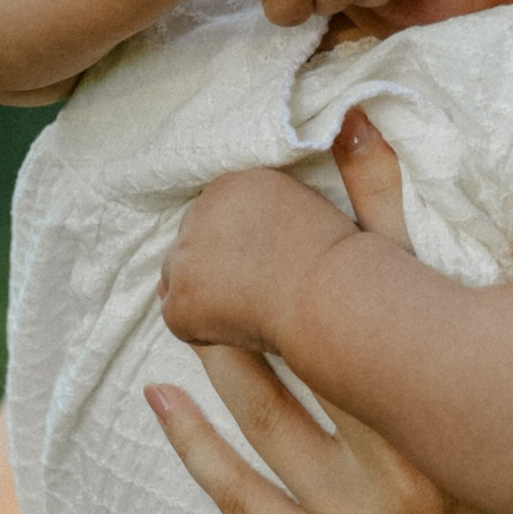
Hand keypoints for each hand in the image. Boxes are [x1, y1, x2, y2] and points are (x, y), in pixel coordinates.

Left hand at [156, 103, 512, 513]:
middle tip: (239, 193)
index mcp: (483, 417)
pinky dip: (195, 442)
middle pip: (325, 325)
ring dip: (227, 334)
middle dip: (281, 254)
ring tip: (195, 277)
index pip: (417, 275)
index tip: (343, 128)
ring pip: (267, 401)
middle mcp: (412, 457)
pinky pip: (242, 496)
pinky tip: (161, 395)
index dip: (377, 193)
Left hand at [160, 165, 349, 356]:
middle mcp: (198, 213)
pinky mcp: (179, 302)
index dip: (233, 244)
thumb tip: (256, 220)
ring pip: (180, 279)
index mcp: (229, 186)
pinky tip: (239, 327)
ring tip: (247, 308)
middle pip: (191, 244)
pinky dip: (203, 327)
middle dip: (213, 266)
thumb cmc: (334, 256)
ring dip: (203, 294)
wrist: (331, 293)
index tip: (258, 262)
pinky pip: (180, 317)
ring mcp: (183, 259)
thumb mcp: (301, 203)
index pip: (213, 215)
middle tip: (252, 288)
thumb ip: (266, 207)